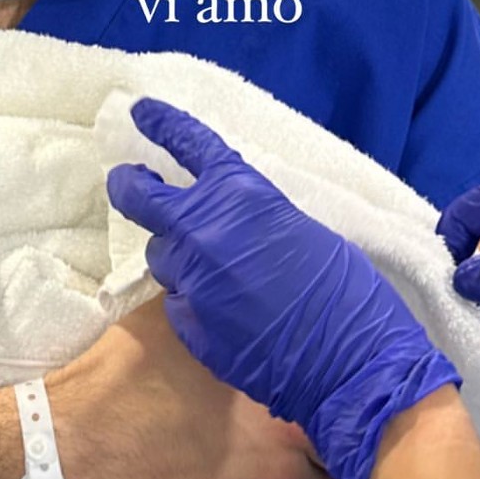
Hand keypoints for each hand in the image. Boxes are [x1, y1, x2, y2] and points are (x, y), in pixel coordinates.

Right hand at [47, 296, 345, 478]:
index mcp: (278, 417)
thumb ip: (221, 308)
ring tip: (310, 465)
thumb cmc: (120, 382)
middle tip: (334, 429)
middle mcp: (280, 475)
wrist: (64, 457)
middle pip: (349, 475)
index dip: (353, 402)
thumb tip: (240, 272)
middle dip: (346, 453)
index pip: (353, 419)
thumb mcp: (174, 323)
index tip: (348, 390)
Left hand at [105, 99, 460, 478]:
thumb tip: (238, 225)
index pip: (190, 145)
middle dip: (130, 185)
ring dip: (177, 255)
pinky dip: (192, 301)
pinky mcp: (190, 328)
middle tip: (127, 178)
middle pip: (141, 198)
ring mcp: (191, 283)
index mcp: (241, 196)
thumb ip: (257, 220)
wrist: (352, 366)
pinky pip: (178, 304)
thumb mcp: (304, 232)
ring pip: (161, 258)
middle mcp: (203, 233)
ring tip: (209, 267)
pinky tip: (223, 312)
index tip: (141, 111)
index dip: (163, 124)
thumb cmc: (349, 293)